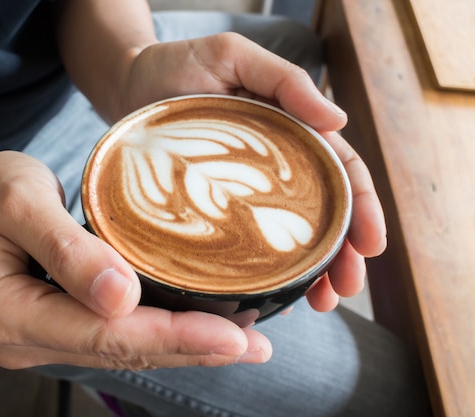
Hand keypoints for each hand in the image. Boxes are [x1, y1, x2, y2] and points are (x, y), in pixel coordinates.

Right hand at [0, 151, 269, 369]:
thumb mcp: (18, 200)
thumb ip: (66, 248)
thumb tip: (121, 297)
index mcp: (4, 310)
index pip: (101, 333)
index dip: (169, 336)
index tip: (231, 335)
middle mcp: (22, 338)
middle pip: (120, 352)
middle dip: (191, 349)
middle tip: (254, 346)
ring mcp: (42, 339)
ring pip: (124, 352)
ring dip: (184, 348)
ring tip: (243, 341)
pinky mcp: (61, 329)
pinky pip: (118, 339)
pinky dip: (163, 335)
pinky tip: (202, 329)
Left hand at [117, 33, 385, 311]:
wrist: (127, 85)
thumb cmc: (180, 66)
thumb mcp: (233, 57)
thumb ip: (283, 79)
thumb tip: (339, 119)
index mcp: (290, 133)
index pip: (339, 172)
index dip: (361, 207)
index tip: (372, 245)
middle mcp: (273, 168)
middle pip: (320, 215)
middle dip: (342, 254)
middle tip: (346, 289)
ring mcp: (241, 193)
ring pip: (287, 237)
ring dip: (312, 273)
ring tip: (322, 303)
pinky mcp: (209, 209)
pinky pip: (242, 245)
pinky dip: (264, 273)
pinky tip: (274, 297)